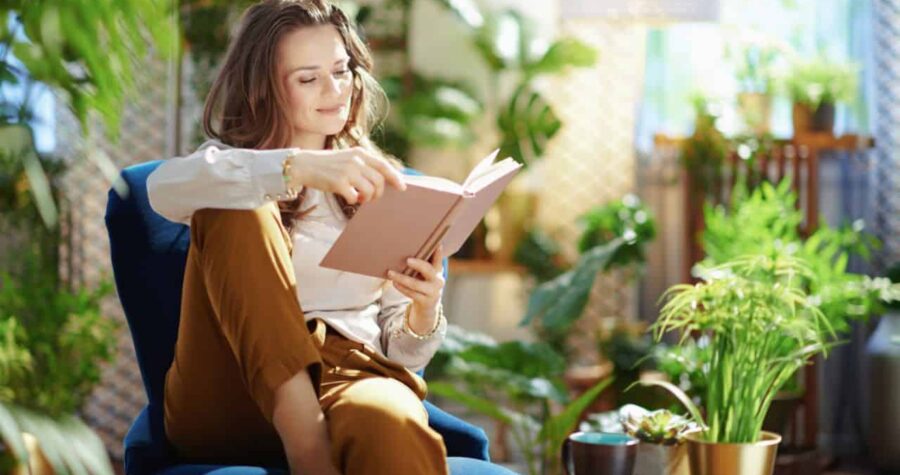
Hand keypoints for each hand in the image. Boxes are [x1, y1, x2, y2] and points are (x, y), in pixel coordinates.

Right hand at [290, 146, 406, 204]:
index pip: (384, 166)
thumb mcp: (347, 158)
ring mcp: (348, 171)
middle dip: (378, 193)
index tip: (402, 187)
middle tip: (370, 198)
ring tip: (359, 198)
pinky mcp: (339, 182)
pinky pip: (354, 197)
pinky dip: (353, 201)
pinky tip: (348, 197)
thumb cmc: (327, 165)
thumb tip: (382, 180)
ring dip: (366, 199)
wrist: (304, 165)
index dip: (395, 177)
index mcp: (360, 153)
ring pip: (369, 191)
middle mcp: (356, 160)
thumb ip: (363, 165)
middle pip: (379, 181)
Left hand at [387, 245, 444, 326]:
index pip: (438, 260)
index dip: (438, 252)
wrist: (428, 306)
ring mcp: (432, 292)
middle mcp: (438, 280)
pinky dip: (402, 288)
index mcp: (438, 271)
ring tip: (390, 273)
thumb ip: (423, 264)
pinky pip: (412, 293)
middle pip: (428, 270)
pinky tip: (394, 283)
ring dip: (402, 278)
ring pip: (416, 284)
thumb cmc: (424, 285)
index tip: (437, 244)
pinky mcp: (425, 301)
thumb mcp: (426, 274)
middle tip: (407, 260)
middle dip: (418, 264)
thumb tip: (407, 249)